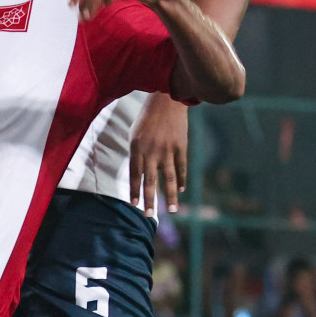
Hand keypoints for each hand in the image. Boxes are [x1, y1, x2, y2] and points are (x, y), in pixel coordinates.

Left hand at [130, 93, 187, 214]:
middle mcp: (151, 152)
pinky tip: (181, 190)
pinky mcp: (180, 146)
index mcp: (137, 149)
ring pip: (169, 178)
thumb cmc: (146, 118)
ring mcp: (167, 150)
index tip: (135, 206)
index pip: (134, 175)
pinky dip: (182, 179)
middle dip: (150, 200)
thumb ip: (135, 154)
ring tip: (172, 210)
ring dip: (170, 196)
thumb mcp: (134, 134)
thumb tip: (137, 175)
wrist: (166, 100)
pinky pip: (181, 167)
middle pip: (150, 181)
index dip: (134, 191)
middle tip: (149, 216)